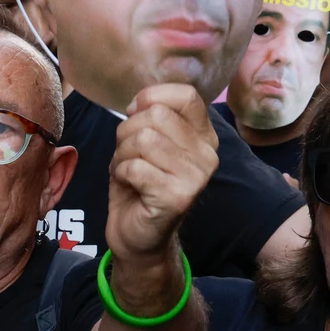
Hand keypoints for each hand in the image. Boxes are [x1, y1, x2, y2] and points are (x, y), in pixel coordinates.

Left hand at [105, 84, 218, 263]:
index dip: (151, 97)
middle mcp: (208, 154)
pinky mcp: (179, 197)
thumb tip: (139, 101)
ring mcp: (197, 176)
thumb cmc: (140, 184)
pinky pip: (136, 167)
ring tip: (127, 169)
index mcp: (204, 135)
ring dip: (122, 154)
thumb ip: (151, 117)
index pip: (186, 95)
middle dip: (127, 131)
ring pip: (143, 139)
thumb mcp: (147, 141)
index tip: (135, 115)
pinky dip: (121, 172)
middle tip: (127, 153)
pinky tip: (128, 184)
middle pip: (156, 115)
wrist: (138, 234)